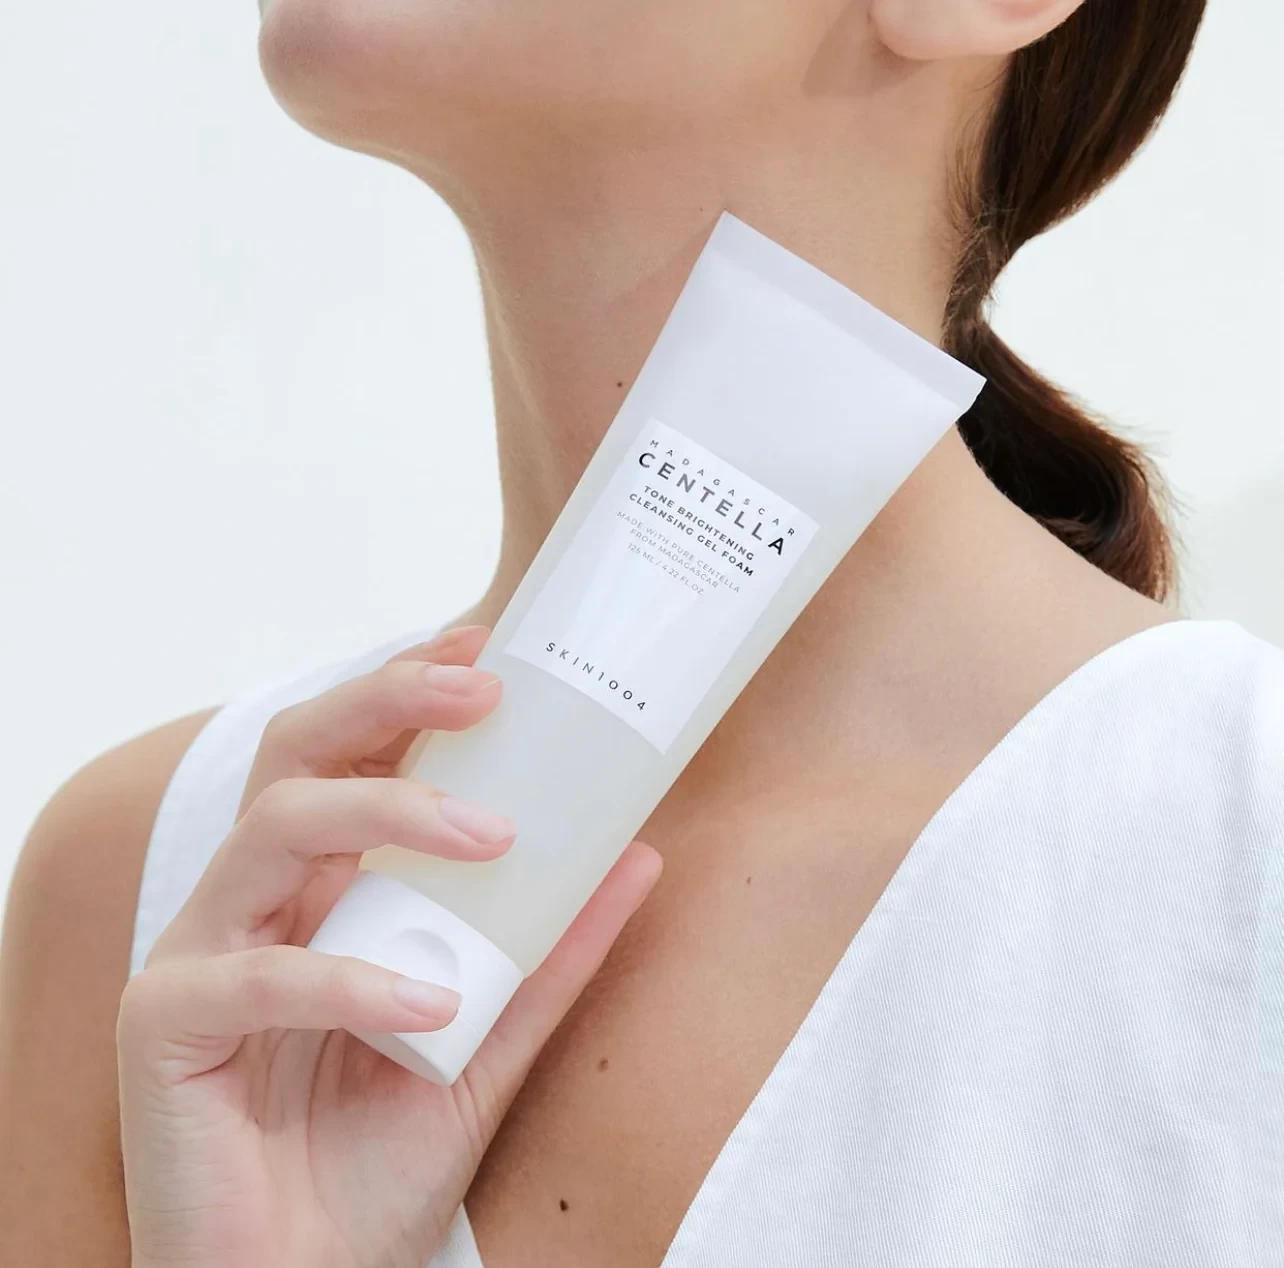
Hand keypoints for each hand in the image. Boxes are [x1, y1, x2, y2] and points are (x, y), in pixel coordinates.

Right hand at [116, 625, 661, 1267]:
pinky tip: (431, 1009)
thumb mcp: (491, 1042)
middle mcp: (255, 902)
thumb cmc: (375, 1164)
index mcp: (320, 890)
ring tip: (490, 839)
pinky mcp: (164, 1029)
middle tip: (484, 687)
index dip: (408, 690)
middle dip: (386, 701)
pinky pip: (255, 976)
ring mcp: (201, 956)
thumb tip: (638, 856)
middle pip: (296, 754)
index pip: (351, 755)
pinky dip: (350, 982)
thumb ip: (553, 954)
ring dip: (384, 816)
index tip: (487, 647)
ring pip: (272, 831)